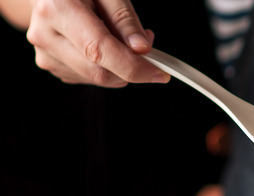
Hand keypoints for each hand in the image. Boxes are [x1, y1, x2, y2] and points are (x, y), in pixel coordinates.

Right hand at [26, 0, 168, 86]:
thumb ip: (125, 19)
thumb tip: (142, 50)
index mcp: (58, 10)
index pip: (100, 51)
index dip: (134, 67)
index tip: (160, 73)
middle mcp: (45, 34)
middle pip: (99, 72)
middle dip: (131, 67)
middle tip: (144, 47)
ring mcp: (45, 53)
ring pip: (95, 79)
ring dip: (119, 68)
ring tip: (119, 38)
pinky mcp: (50, 64)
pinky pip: (87, 77)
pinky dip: (105, 68)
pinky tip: (103, 47)